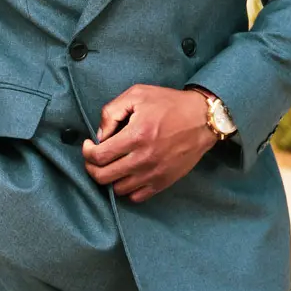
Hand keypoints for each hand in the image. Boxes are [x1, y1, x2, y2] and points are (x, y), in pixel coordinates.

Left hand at [82, 85, 215, 203]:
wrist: (203, 119)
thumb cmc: (169, 104)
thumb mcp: (138, 94)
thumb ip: (112, 111)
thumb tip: (100, 135)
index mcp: (135, 136)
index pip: (98, 156)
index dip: (87, 152)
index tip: (89, 145)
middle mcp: (143, 159)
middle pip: (103, 177)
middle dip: (92, 168)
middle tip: (95, 158)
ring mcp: (154, 174)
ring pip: (118, 189)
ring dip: (110, 178)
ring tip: (113, 165)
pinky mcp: (164, 182)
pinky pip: (137, 196)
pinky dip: (128, 189)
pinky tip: (128, 175)